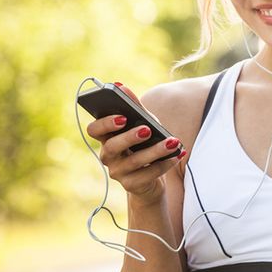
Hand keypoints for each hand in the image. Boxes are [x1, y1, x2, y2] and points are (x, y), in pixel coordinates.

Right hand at [84, 83, 181, 204]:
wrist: (150, 179)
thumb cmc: (145, 145)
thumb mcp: (143, 124)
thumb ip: (134, 107)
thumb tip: (120, 85)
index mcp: (106, 138)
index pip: (93, 130)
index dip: (104, 124)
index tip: (122, 117)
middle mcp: (108, 156)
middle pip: (112, 146)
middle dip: (129, 137)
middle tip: (147, 129)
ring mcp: (118, 172)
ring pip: (134, 161)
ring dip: (155, 151)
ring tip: (173, 142)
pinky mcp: (131, 185)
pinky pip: (148, 175)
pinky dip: (164, 164)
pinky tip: (177, 155)